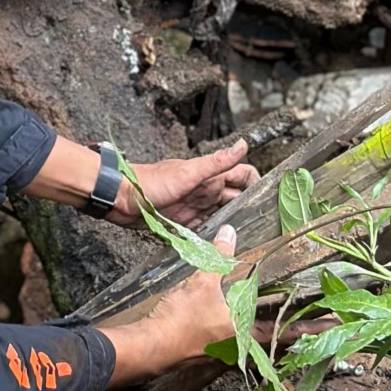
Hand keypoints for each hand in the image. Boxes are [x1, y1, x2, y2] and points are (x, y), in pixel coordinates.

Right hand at [100, 226, 333, 385]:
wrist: (151, 346)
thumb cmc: (180, 320)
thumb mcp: (201, 283)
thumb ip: (218, 258)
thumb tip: (230, 232)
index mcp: (246, 332)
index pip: (289, 330)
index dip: (314, 326)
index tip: (338, 323)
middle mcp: (243, 345)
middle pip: (280, 336)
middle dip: (302, 326)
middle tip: (327, 318)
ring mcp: (228, 349)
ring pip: (260, 337)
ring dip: (277, 326)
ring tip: (292, 313)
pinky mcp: (212, 348)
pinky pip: (240, 336)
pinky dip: (251, 325)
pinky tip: (247, 314)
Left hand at [122, 138, 258, 227]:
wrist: (121, 198)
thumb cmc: (151, 182)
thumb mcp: (188, 172)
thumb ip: (216, 162)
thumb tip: (243, 144)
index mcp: (210, 176)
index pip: (243, 175)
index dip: (256, 184)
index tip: (269, 198)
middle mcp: (205, 191)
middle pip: (236, 198)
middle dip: (249, 208)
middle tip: (267, 225)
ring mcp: (195, 207)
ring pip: (223, 215)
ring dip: (233, 224)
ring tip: (249, 239)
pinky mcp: (183, 222)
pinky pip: (205, 229)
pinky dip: (214, 236)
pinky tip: (223, 246)